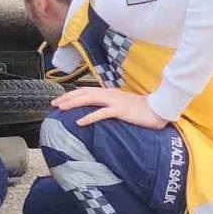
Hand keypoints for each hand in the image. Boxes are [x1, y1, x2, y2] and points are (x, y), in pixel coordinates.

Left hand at [52, 87, 168, 128]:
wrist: (159, 109)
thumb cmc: (140, 108)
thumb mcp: (120, 104)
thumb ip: (108, 105)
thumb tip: (94, 110)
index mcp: (108, 93)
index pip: (85, 91)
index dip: (71, 95)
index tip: (58, 101)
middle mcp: (109, 94)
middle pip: (83, 93)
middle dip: (67, 98)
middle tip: (53, 105)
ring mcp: (115, 102)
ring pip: (90, 99)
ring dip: (74, 103)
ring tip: (61, 109)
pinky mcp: (121, 111)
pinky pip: (102, 113)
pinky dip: (89, 117)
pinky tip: (79, 123)